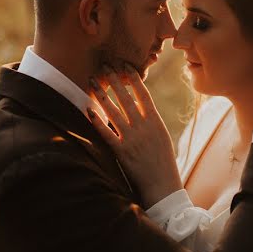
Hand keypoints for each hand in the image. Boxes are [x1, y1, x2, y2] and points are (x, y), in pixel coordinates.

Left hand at [87, 66, 182, 207]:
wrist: (163, 186)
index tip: (126, 65)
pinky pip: (107, 133)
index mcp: (156, 122)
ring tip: (92, 81)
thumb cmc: (164, 163)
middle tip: (104, 66)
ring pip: (113, 111)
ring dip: (102, 95)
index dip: (134, 79)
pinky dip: (97, 121)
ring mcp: (132, 139)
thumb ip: (151, 122)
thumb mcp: (162, 137)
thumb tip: (140, 108)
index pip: (144, 95)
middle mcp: (144, 127)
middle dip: (115, 80)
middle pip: (126, 98)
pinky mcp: (122, 152)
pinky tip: (88, 110)